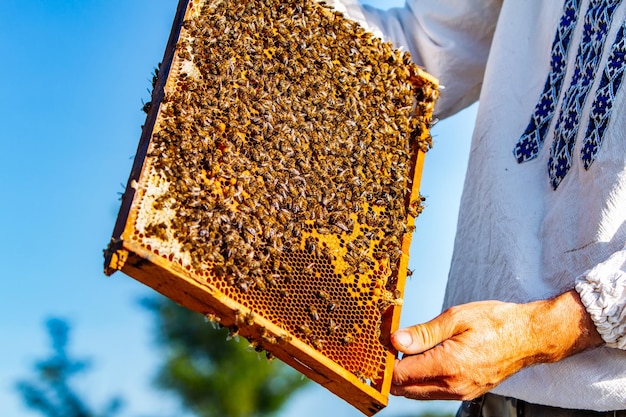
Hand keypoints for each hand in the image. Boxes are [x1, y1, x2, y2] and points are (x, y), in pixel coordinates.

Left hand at [390, 290, 602, 400]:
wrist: (530, 336)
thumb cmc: (495, 321)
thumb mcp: (455, 318)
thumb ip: (422, 333)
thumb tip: (395, 341)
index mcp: (448, 365)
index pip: (400, 375)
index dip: (382, 364)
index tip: (372, 349)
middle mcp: (453, 385)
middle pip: (404, 389)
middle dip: (389, 372)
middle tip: (381, 349)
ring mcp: (461, 392)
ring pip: (417, 393)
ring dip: (404, 378)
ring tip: (397, 353)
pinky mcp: (466, 393)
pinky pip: (433, 392)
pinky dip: (420, 381)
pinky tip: (417, 361)